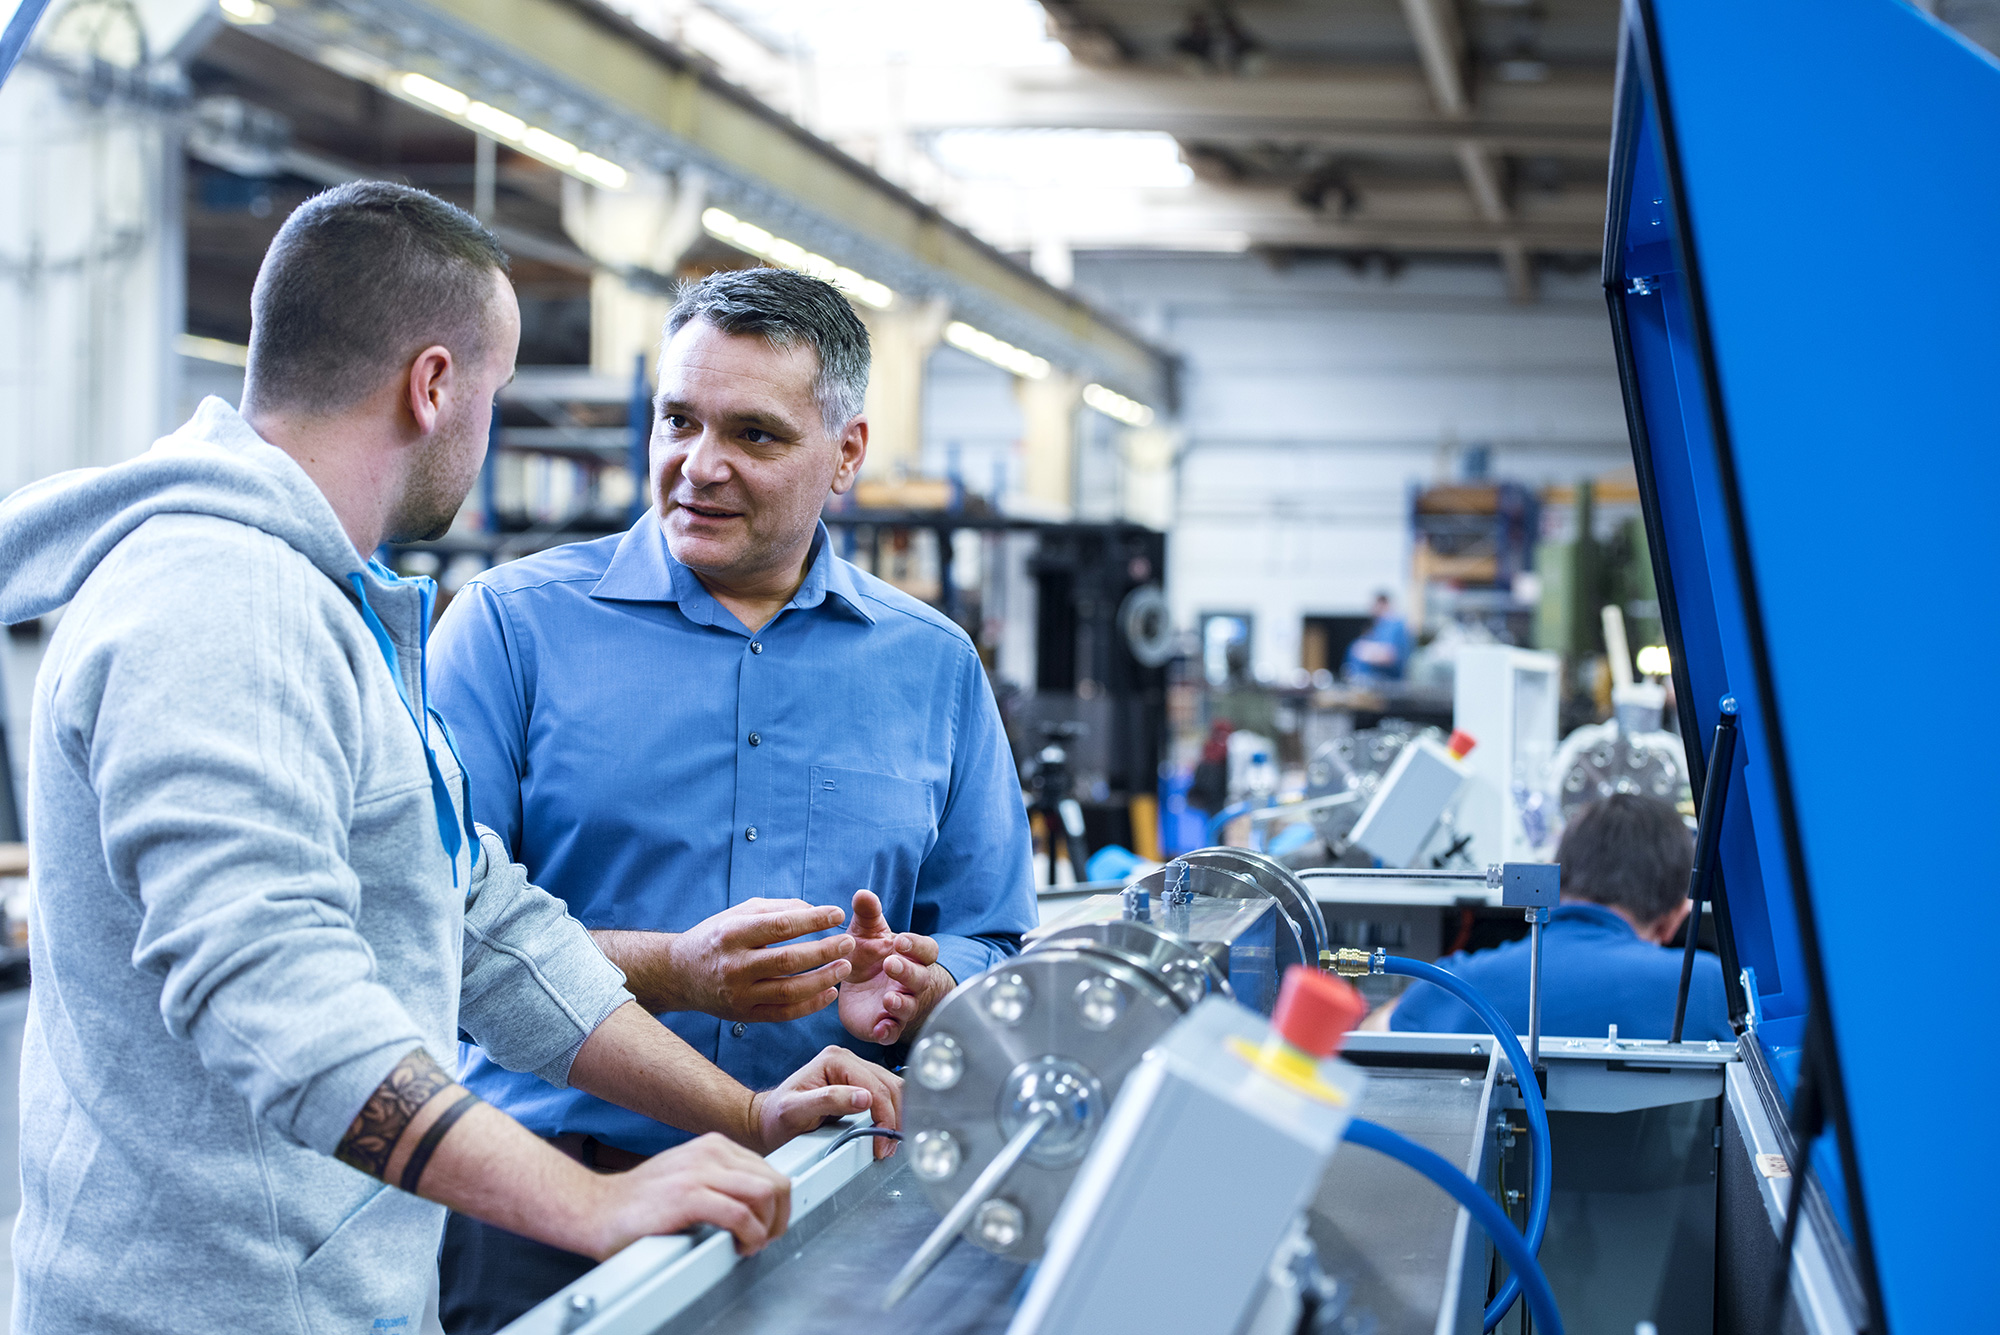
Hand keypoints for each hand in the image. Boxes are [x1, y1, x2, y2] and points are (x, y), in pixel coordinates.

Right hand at [578, 1132, 790, 1259]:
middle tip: (766, 1239)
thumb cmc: (639, 1203)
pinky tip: (738, 1247)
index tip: (769, 1226)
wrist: (596, 1209)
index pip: (770, 1171)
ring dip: (767, 1227)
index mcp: (713, 1147)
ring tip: (751, 1245)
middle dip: (780, 1217)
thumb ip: (720, 1181)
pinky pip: (740, 1215)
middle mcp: (710, 1152)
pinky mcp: (688, 1196)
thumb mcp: (687, 1177)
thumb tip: (758, 1202)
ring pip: (765, 1194)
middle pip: (775, 1181)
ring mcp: (699, 1172)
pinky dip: (750, 1236)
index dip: (778, 1205)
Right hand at [653, 898, 856, 1021]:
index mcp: (733, 933)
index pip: (780, 926)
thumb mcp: (739, 914)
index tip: (837, 914)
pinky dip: (811, 1005)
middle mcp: (735, 965)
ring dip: (823, 979)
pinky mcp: (744, 1015)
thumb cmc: (717, 937)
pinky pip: (784, 1014)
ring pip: (790, 991)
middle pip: (789, 960)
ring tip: (845, 966)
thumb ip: (778, 909)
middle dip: (824, 951)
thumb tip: (816, 910)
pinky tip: (830, 992)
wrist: (680, 973)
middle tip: (849, 942)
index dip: (813, 920)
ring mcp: (739, 994)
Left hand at [749, 1045, 904, 1158]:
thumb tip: (864, 1098)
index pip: (874, 1085)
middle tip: (887, 1146)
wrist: (767, 1121)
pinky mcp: (857, 1083)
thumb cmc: (776, 1117)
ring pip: (891, 1088)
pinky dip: (889, 1113)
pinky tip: (884, 1131)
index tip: (880, 1142)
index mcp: (834, 1060)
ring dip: (895, 1116)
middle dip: (894, 1118)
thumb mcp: (795, 1110)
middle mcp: (846, 1059)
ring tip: (887, 1142)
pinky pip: (883, 1094)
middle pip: (888, 1084)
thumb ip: (828, 1101)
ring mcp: (853, 1070)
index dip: (884, 1116)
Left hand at [836, 889, 953, 1044]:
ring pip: (909, 1007)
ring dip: (901, 1004)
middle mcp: (912, 982)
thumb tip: (862, 893)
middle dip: (907, 971)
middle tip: (890, 964)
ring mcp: (902, 1005)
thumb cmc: (872, 958)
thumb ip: (868, 914)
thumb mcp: (868, 934)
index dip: (915, 946)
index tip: (899, 941)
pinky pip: (892, 1032)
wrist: (862, 992)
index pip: (926, 950)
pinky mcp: (887, 1026)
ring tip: (888, 999)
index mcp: (912, 956)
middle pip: (920, 978)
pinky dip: (888, 1032)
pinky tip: (879, 1029)